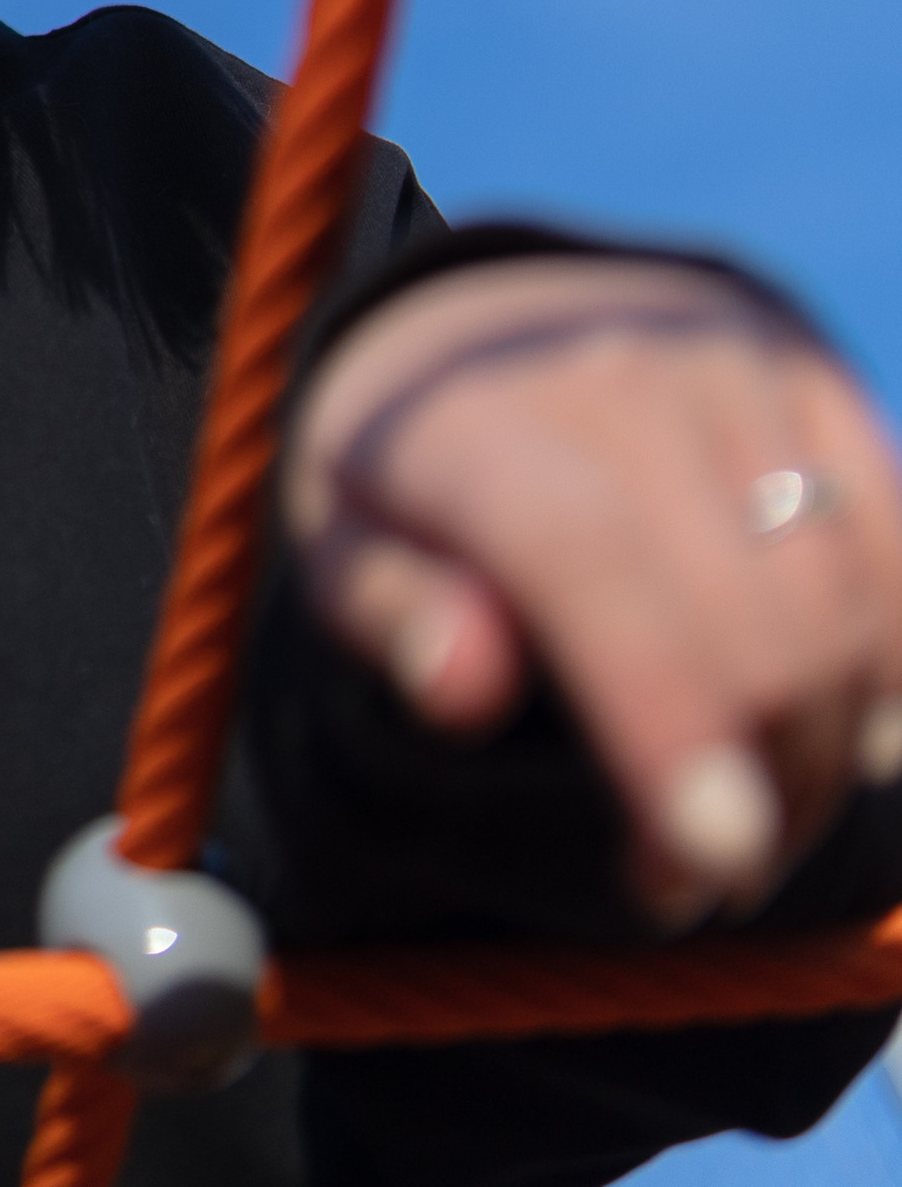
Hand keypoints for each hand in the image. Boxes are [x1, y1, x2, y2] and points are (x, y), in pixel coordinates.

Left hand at [288, 253, 901, 923]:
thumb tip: (460, 684)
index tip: (711, 850)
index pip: (594, 562)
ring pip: (840, 602)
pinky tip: (836, 738)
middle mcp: (620, 374)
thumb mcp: (340, 537)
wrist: (475, 311)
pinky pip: (893, 556)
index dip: (665, 710)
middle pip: (748, 617)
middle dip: (749, 787)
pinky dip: (886, 671)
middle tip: (681, 875)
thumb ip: (389, 614)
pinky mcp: (814, 378)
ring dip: (821, 752)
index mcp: (480, 422)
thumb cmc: (407, 466)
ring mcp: (733, 368)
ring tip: (745, 816)